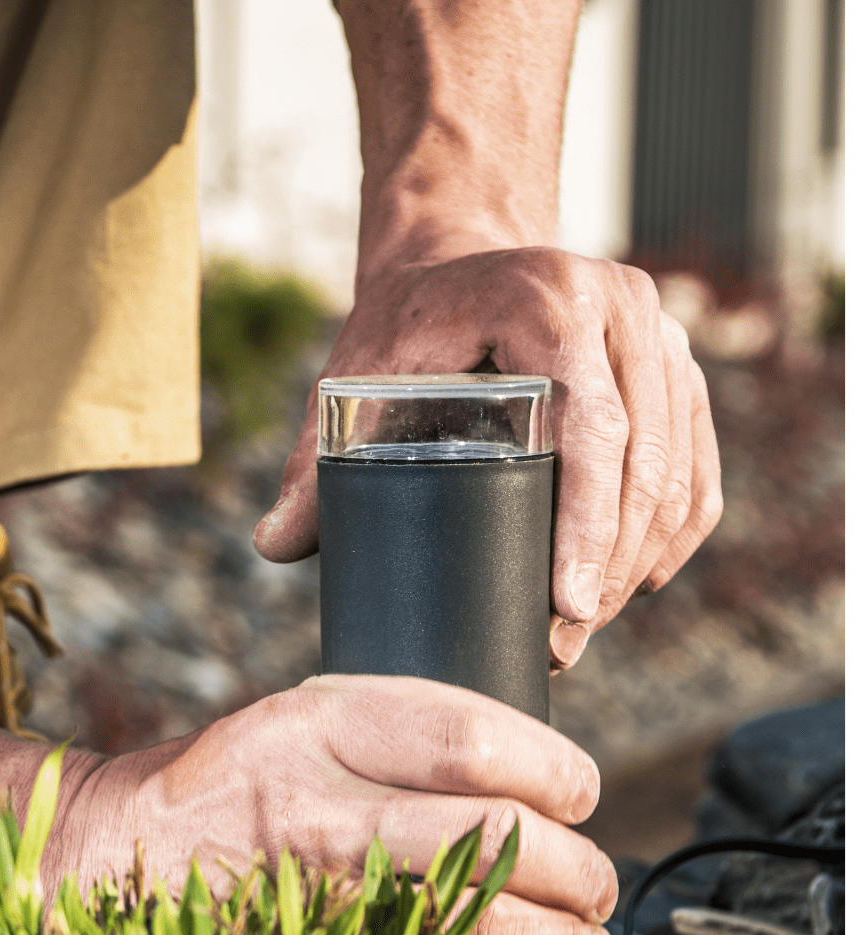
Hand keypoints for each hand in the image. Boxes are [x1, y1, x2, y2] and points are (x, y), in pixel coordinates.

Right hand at [0, 678, 616, 934]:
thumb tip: (538, 778)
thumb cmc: (224, 788)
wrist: (109, 862)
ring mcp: (313, 897)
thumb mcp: (297, 720)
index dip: (558, 772)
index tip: (577, 792)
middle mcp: (316, 808)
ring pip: (484, 925)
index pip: (477, 742)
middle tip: (595, 880)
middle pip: (498, 838)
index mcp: (315, 726)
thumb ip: (401, 733)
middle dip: (580, 869)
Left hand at [254, 247, 723, 670]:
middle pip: (645, 459)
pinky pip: (696, 459)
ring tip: (589, 626)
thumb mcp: (354, 374)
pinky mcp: (678, 365)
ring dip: (641, 556)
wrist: (457, 260)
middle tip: (568, 639)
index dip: (587, 524)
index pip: (591, 427)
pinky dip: (674, 526)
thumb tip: (274, 546)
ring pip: (679, 466)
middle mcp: (623, 307)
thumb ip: (316, 458)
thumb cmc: (403, 322)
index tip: (567, 605)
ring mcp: (662, 334)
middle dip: (611, 563)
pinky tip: (638, 580)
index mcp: (547, 300)